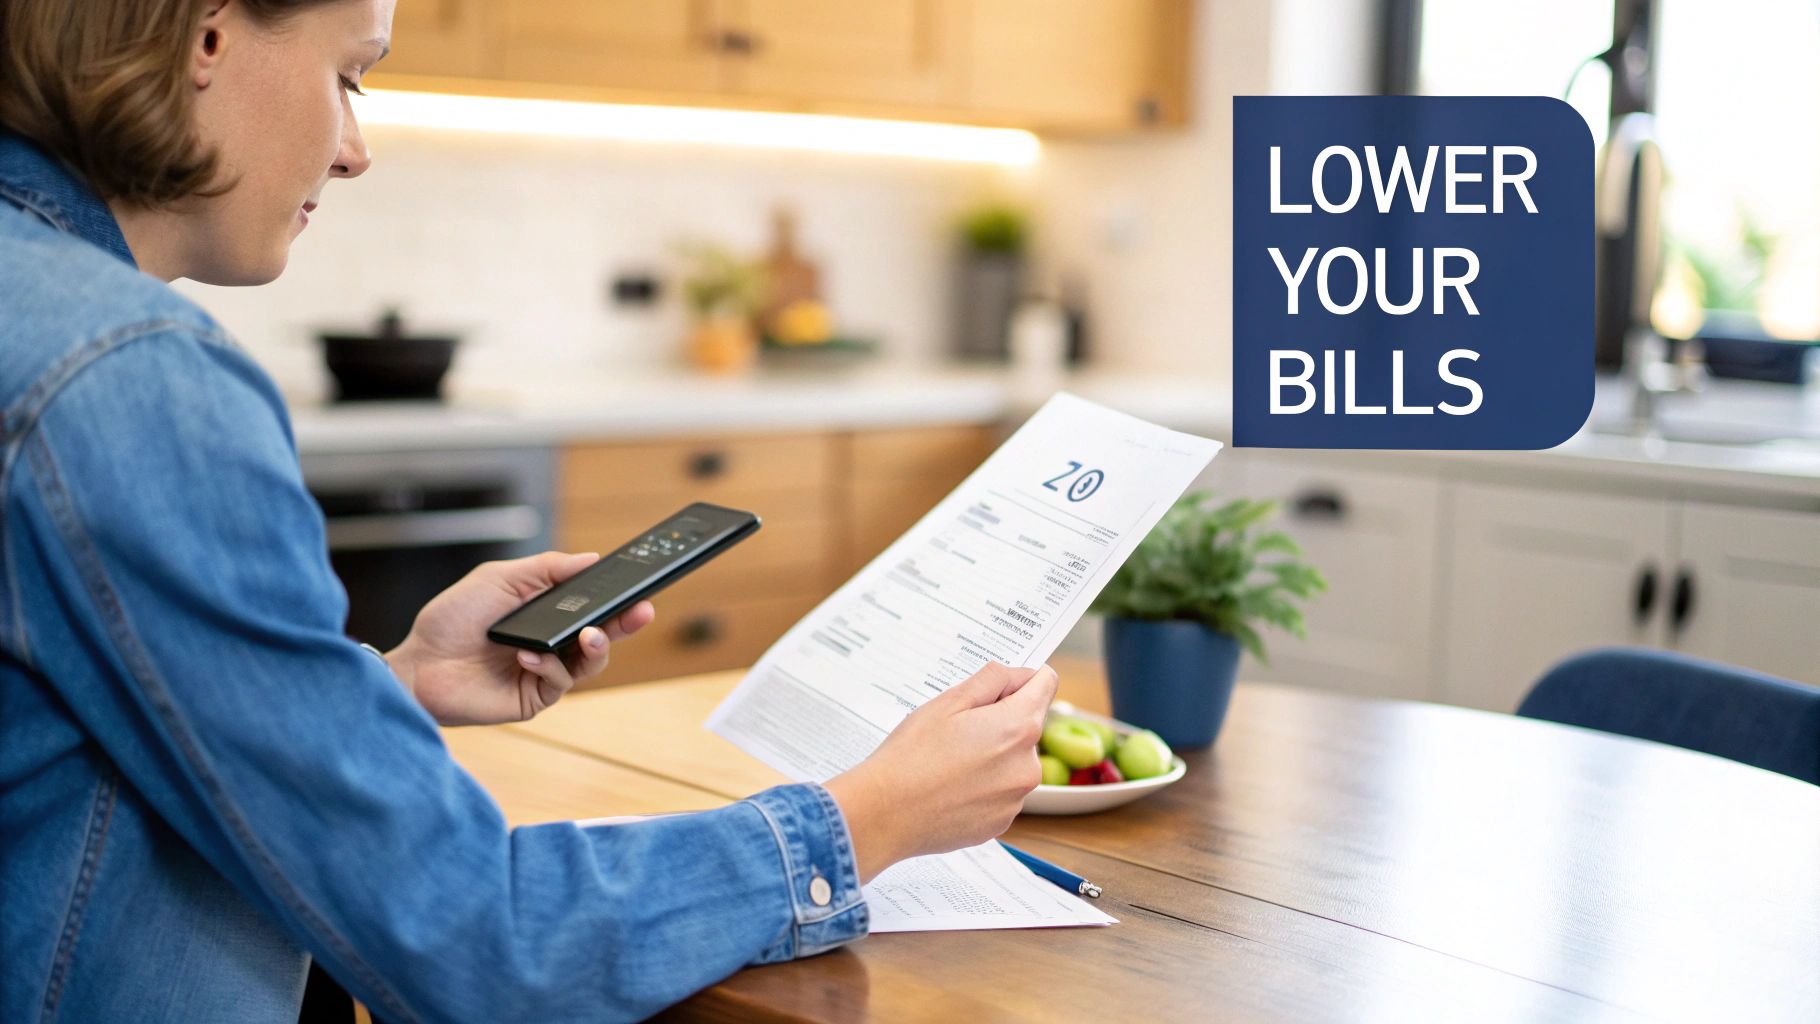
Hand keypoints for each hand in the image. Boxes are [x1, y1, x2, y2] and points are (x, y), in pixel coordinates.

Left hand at [384, 551, 654, 725]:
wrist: (418, 664)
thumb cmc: (451, 620)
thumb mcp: (499, 579)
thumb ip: (546, 568)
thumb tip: (591, 558)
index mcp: (546, 613)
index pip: (592, 605)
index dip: (617, 599)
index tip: (639, 589)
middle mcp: (551, 643)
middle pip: (601, 635)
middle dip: (625, 623)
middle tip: (641, 611)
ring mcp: (543, 672)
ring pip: (590, 663)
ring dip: (596, 647)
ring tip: (588, 634)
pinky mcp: (532, 698)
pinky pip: (559, 683)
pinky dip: (550, 666)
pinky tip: (529, 654)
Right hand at [823, 662, 1056, 883]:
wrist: (886, 814)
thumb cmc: (911, 755)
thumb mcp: (948, 702)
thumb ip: (991, 680)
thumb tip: (1017, 674)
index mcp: (1018, 727)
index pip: (1045, 684)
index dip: (1024, 677)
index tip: (1003, 684)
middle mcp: (1028, 765)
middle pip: (1027, 725)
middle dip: (1001, 720)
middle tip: (959, 727)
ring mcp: (1016, 799)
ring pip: (1014, 760)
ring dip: (993, 755)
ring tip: (950, 760)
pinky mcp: (1002, 822)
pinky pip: (1001, 791)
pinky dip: (983, 785)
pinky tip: (951, 786)